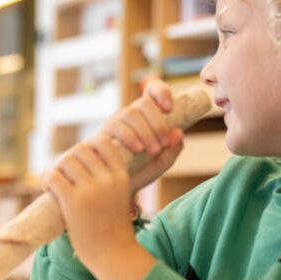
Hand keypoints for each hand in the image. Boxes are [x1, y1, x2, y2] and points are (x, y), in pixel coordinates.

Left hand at [43, 135, 156, 279]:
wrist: (113, 255)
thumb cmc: (112, 225)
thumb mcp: (117, 194)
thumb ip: (105, 175)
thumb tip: (80, 153)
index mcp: (120, 175)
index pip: (102, 141)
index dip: (88, 147)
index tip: (81, 162)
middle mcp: (106, 179)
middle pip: (80, 149)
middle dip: (69, 157)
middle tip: (63, 173)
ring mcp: (90, 190)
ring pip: (65, 160)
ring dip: (56, 168)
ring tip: (55, 182)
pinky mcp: (73, 202)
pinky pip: (53, 177)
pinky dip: (46, 180)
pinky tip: (47, 190)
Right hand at [98, 78, 183, 194]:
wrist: (117, 188)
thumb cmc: (141, 171)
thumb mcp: (162, 162)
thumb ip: (173, 149)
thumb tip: (178, 132)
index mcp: (146, 116)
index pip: (152, 90)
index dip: (161, 92)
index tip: (169, 108)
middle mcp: (129, 115)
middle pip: (143, 103)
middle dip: (157, 122)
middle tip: (163, 143)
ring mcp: (114, 123)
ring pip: (130, 113)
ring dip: (145, 131)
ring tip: (153, 150)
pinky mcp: (101, 134)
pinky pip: (115, 127)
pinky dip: (130, 137)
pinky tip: (138, 149)